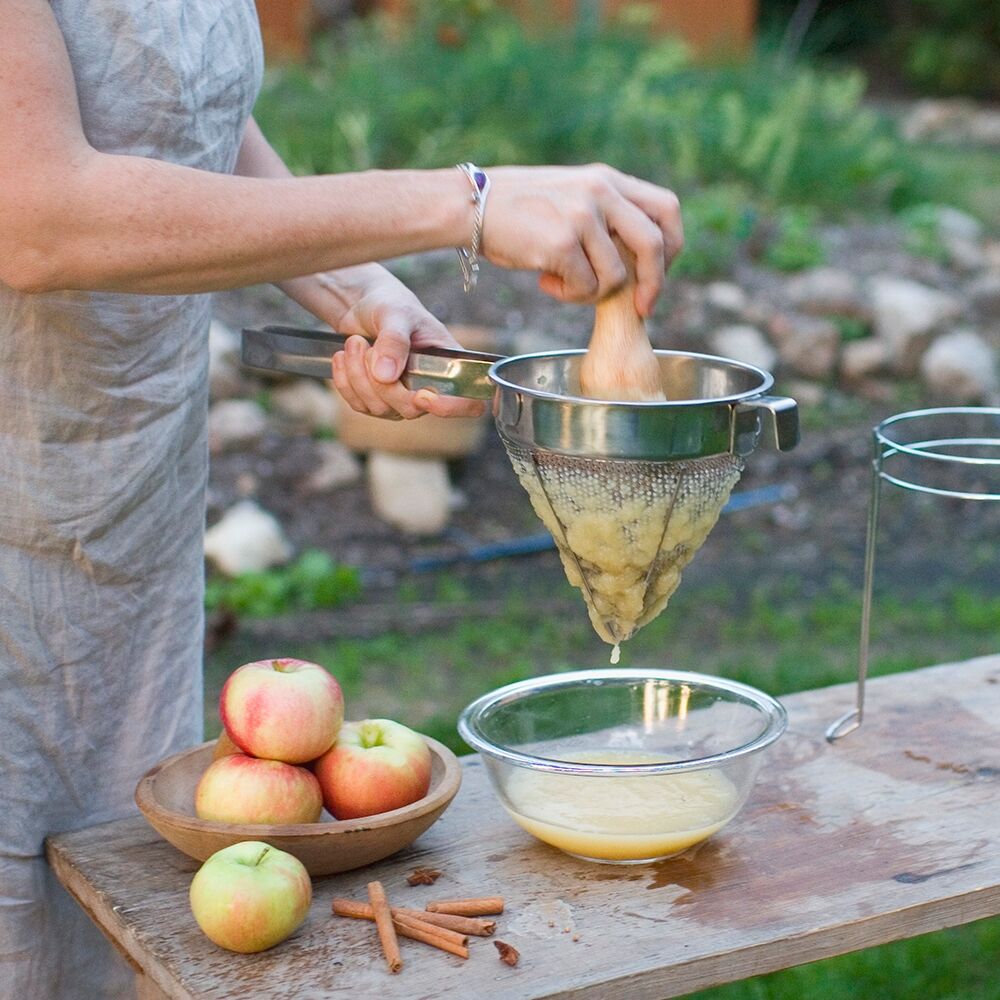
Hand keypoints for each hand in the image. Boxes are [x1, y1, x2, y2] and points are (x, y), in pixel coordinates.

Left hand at [324, 269, 485, 420]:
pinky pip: (359, 404)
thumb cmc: (390, 304)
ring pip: (379, 408)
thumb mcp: (396, 313)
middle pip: (411, 409)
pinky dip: (345, 380)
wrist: (363, 306)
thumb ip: (394, 341)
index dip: (449, 407)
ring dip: (358, 375)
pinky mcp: (376, 401)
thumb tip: (386, 375)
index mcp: (449, 365)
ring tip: (353, 343)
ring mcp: (402, 399)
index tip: (423, 395)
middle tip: (365, 345)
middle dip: (382, 381)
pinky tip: (343, 357)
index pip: (466, 402)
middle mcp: (429, 387)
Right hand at [481, 164, 682, 315]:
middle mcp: (600, 192)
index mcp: (608, 179)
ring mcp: (582, 216)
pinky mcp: (561, 243)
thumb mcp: (570, 196)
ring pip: (616, 276)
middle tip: (642, 307)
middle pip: (655, 244)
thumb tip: (636, 259)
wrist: (469, 206)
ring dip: (592, 292)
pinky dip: (568, 295)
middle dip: (654, 284)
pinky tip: (545, 282)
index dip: (672, 246)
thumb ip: (604, 215)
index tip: (659, 272)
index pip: (666, 209)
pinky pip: (584, 287)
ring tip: (563, 284)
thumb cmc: (516, 210)